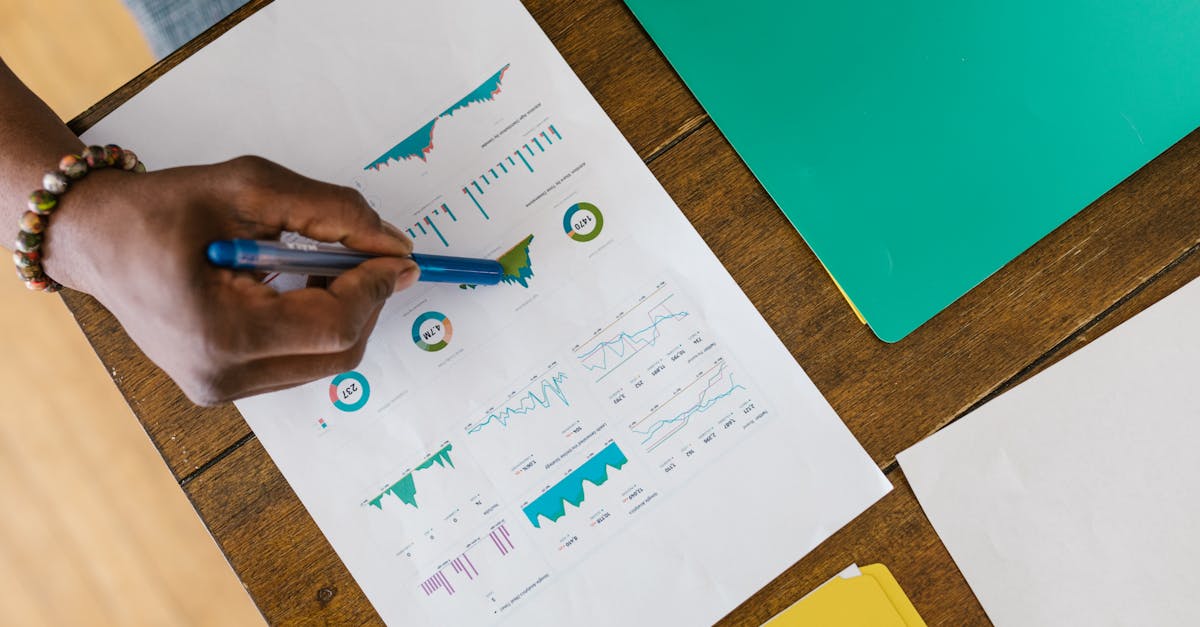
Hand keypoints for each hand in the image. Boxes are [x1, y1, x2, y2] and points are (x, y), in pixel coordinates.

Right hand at [44, 156, 418, 404]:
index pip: (334, 326)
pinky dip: (316, 324)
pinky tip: (299, 285)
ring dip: (344, 312)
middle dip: (368, 302)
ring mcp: (221, 390)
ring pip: (324, 362)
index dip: (377, 289)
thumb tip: (395, 245)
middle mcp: (221, 377)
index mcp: (221, 334)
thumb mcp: (249, 188)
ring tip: (322, 263)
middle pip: (339, 353)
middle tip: (372, 256)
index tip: (401, 255)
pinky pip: (298, 362)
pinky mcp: (223, 386)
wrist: (94, 239)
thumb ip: (331, 211)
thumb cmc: (161, 208)